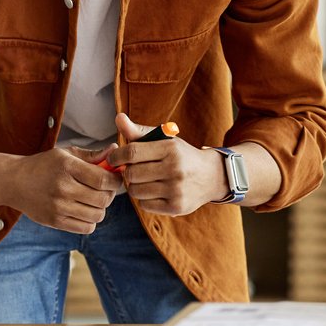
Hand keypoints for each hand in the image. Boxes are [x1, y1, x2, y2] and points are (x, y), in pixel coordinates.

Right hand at [4, 146, 119, 234]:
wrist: (14, 182)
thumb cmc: (44, 165)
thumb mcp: (66, 154)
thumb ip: (93, 155)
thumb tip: (115, 151)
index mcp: (67, 167)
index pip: (103, 180)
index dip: (115, 180)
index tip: (114, 178)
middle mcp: (63, 188)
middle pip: (103, 199)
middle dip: (110, 194)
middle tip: (105, 189)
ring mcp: (58, 207)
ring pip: (97, 215)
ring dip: (101, 208)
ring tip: (94, 200)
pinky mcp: (54, 221)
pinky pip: (86, 228)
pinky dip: (90, 221)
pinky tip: (84, 210)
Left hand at [105, 112, 223, 215]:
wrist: (211, 176)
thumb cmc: (182, 156)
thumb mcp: (165, 140)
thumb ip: (138, 131)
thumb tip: (118, 118)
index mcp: (171, 149)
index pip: (132, 153)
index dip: (117, 156)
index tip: (113, 159)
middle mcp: (174, 169)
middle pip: (131, 174)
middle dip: (128, 172)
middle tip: (134, 170)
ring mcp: (176, 190)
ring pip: (135, 191)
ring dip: (135, 186)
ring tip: (144, 180)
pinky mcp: (176, 207)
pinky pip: (144, 205)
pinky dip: (145, 199)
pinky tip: (154, 192)